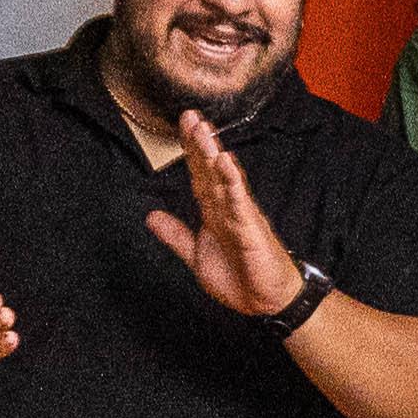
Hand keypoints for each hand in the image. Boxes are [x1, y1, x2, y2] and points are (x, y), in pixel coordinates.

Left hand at [143, 113, 306, 317]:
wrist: (265, 302)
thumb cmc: (239, 277)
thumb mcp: (196, 255)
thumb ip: (175, 235)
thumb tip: (151, 216)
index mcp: (215, 212)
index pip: (199, 175)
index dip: (189, 152)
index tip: (182, 126)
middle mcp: (228, 208)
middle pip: (210, 169)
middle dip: (200, 142)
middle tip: (190, 115)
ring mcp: (241, 215)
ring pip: (224, 179)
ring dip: (213, 153)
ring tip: (203, 130)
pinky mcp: (251, 227)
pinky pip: (240, 200)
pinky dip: (232, 181)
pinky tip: (225, 161)